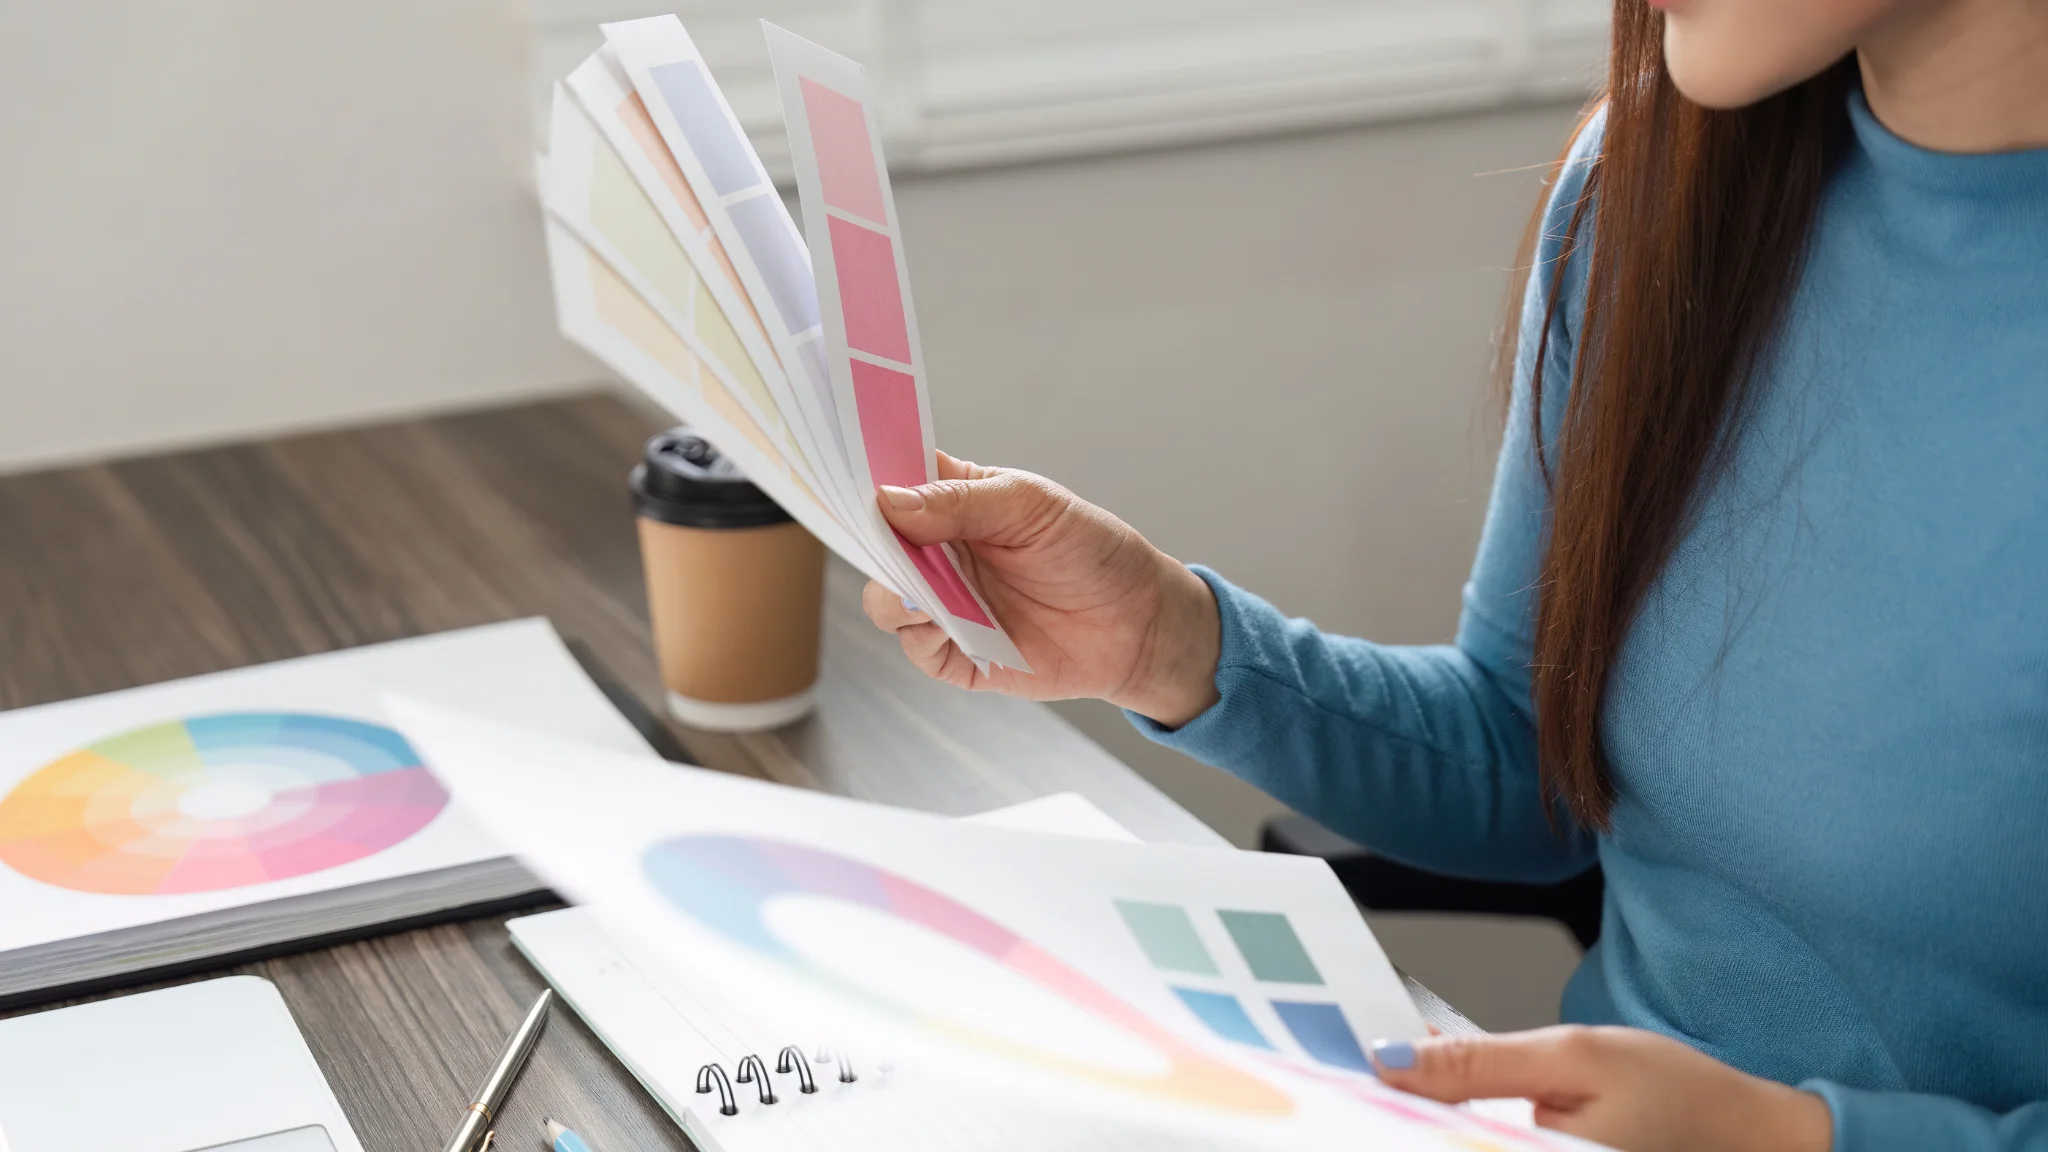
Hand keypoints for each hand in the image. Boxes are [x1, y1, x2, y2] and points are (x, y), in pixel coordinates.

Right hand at [859, 453, 1221, 724]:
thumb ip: (960, 502)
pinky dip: (922, 635)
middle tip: (879, 538)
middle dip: (869, 541)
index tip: (844, 473)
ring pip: (885, 599)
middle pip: (876, 545)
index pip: (892, 479)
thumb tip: (890, 501)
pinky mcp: (957, 653)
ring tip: (920, 588)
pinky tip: (944, 623)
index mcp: (953, 499)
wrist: (1138, 623)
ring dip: (894, 592)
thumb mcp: (1031, 507)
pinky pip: (917, 647)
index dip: (865, 477)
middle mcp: (939, 551)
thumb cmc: (1093, 551)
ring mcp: (944, 603)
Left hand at [1367, 1027, 1832, 1151]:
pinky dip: (1459, 1128)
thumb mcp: (1575, 1056)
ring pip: (1456, 1146)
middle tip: (1364, 1073)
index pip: (1426, 1142)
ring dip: (1425, 1120)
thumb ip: (1478, 1064)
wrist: (1755, 1139)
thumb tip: (1388, 1061)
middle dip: (1398, 1116)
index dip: (1377, 1114)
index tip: (1332, 1078)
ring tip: (1397, 1083)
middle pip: (1434, 1144)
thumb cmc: (1682, 1096)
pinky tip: (1437, 1101)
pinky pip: (1487, 1148)